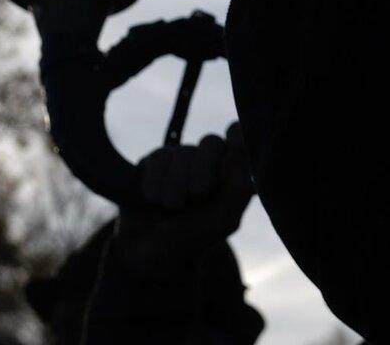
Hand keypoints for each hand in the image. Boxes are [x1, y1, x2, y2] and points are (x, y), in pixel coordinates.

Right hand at [106, 122, 253, 279]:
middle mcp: (208, 164)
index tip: (235, 146)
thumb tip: (236, 153)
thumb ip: (237, 191)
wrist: (149, 255)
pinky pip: (159, 157)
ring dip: (177, 180)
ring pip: (184, 152)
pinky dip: (157, 177)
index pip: (240, 139)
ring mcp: (180, 162)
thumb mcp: (222, 221)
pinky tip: (152, 198)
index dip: (238, 135)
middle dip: (204, 166)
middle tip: (198, 192)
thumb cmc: (194, 238)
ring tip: (171, 205)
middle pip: (211, 143)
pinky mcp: (155, 164)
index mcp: (231, 175)